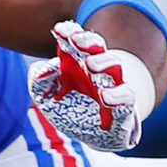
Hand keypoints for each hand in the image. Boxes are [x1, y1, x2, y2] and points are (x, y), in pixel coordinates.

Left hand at [30, 22, 153, 151]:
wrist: (91, 135)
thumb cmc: (68, 108)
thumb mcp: (45, 96)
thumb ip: (39, 82)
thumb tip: (43, 70)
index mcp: (76, 61)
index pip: (76, 40)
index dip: (69, 32)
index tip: (59, 30)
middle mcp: (96, 70)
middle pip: (97, 46)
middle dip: (87, 40)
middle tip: (76, 41)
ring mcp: (112, 86)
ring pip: (115, 65)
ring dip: (104, 62)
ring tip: (90, 65)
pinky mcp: (123, 108)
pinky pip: (127, 96)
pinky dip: (118, 95)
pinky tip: (105, 97)